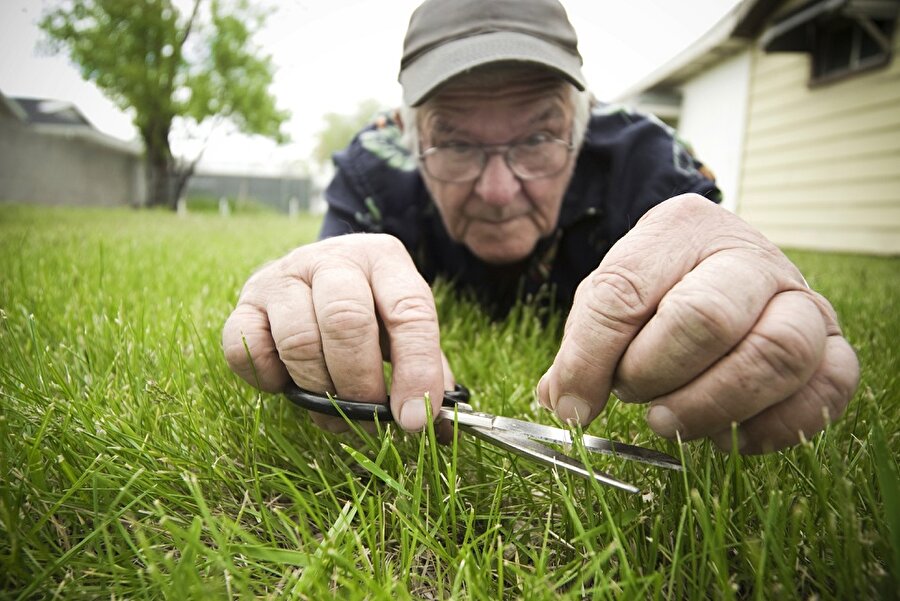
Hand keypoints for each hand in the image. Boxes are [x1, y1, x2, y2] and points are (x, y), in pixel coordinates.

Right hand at [222, 233, 451, 431]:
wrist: (315, 271)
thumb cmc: (369, 310)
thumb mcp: (402, 326)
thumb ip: (427, 368)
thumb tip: (441, 424)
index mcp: (384, 259)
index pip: (409, 309)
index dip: (416, 369)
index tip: (415, 418)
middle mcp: (333, 258)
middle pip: (346, 321)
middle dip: (360, 383)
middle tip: (368, 415)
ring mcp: (283, 275)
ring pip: (298, 340)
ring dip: (318, 388)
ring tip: (332, 407)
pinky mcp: (245, 301)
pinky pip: (247, 348)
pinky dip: (268, 378)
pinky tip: (287, 383)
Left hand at [537, 194, 858, 453]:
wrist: (723, 267)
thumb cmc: (660, 287)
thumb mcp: (611, 296)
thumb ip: (584, 347)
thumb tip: (564, 405)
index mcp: (682, 228)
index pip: (625, 292)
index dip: (591, 358)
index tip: (572, 404)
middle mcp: (751, 256)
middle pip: (708, 318)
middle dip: (656, 373)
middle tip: (633, 395)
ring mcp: (801, 300)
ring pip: (777, 355)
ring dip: (711, 405)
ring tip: (669, 420)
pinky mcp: (832, 347)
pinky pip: (825, 392)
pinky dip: (772, 428)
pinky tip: (723, 436)